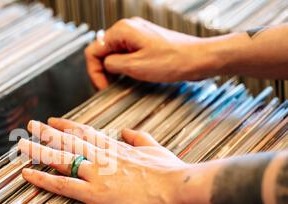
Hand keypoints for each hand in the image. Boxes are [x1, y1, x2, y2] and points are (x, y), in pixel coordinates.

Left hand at [18, 118, 193, 203]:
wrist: (181, 188)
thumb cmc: (173, 172)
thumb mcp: (156, 148)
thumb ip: (139, 137)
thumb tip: (126, 130)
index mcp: (116, 147)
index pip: (86, 133)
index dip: (67, 126)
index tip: (53, 120)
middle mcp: (102, 156)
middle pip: (68, 141)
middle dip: (47, 133)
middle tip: (29, 126)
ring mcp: (97, 173)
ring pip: (61, 158)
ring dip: (38, 151)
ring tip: (20, 145)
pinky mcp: (96, 193)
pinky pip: (63, 185)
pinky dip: (43, 179)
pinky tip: (27, 174)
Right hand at [85, 17, 212, 88]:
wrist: (197, 59)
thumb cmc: (172, 61)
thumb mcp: (135, 66)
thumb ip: (113, 64)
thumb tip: (104, 65)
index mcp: (122, 31)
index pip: (93, 51)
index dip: (94, 72)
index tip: (102, 87)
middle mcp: (128, 29)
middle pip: (102, 52)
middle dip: (103, 71)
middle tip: (109, 88)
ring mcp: (137, 35)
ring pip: (113, 54)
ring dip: (113, 70)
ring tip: (119, 84)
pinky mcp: (144, 43)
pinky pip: (125, 54)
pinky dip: (123, 67)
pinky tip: (129, 77)